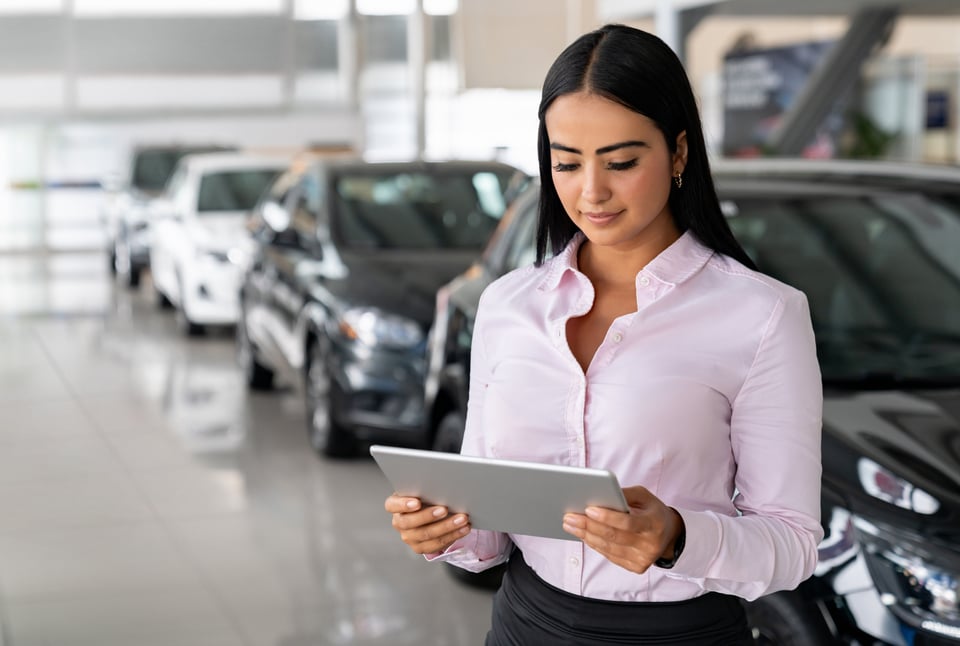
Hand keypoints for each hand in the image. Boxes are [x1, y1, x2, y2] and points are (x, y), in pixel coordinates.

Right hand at [384, 493, 471, 554]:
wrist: (429, 514)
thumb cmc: (424, 497)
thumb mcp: (421, 489)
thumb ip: (425, 488)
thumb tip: (441, 483)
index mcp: (394, 505)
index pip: (392, 505)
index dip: (403, 504)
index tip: (417, 502)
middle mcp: (399, 522)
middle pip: (410, 522)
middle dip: (429, 516)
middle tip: (445, 509)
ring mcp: (409, 537)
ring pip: (426, 535)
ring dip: (447, 527)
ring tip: (461, 519)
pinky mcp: (420, 547)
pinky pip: (437, 544)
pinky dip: (453, 536)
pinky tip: (463, 529)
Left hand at [562, 485, 683, 573]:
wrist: (669, 535)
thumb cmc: (652, 511)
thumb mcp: (644, 496)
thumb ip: (624, 493)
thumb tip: (598, 493)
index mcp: (654, 524)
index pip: (628, 522)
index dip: (607, 517)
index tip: (588, 509)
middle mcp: (650, 544)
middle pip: (614, 537)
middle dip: (588, 526)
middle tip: (569, 516)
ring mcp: (643, 559)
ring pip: (609, 548)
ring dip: (586, 536)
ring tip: (570, 524)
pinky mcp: (636, 567)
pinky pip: (610, 556)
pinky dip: (594, 544)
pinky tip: (582, 534)